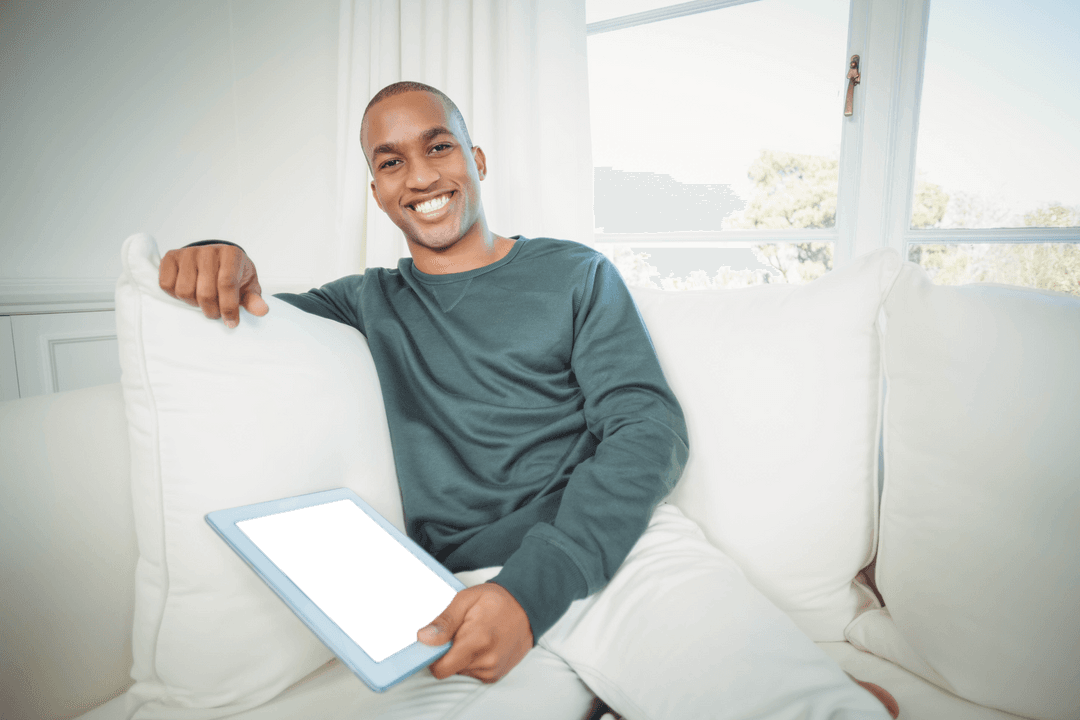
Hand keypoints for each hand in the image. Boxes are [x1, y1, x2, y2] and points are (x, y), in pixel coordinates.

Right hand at [158, 243, 268, 326]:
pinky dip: (175, 295)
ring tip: (202, 302)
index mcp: (231, 254)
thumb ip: (253, 299)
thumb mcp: (248, 286)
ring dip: (193, 303)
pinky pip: (166, 284)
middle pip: (205, 291)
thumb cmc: (235, 275)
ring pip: (184, 290)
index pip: (227, 284)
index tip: (231, 322)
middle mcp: (208, 250)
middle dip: (211, 310)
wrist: (218, 260)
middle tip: (216, 313)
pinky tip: (189, 293)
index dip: (228, 307)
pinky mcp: (170, 257)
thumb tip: (262, 311)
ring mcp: (187, 252)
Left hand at [418, 582, 532, 683]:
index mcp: (477, 640)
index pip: (440, 668)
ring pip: (460, 671)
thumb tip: (424, 638)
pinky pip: (472, 673)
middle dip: (448, 653)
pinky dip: (471, 661)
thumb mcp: (465, 599)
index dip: (433, 656)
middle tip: (458, 632)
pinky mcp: (496, 675)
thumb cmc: (496, 601)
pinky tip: (480, 645)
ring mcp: (493, 670)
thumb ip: (444, 621)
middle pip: (449, 669)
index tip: (436, 642)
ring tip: (472, 636)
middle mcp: (487, 661)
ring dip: (460, 657)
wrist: (526, 607)